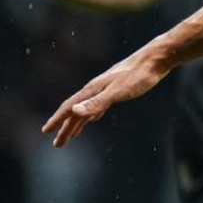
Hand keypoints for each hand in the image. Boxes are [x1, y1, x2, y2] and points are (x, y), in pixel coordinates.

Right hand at [41, 45, 168, 146]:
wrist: (157, 58)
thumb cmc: (140, 75)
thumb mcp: (119, 91)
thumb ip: (97, 102)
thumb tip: (74, 110)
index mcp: (94, 89)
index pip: (70, 107)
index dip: (58, 120)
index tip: (46, 131)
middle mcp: (97, 88)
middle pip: (76, 110)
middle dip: (66, 128)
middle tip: (57, 144)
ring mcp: (107, 88)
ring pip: (88, 108)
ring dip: (78, 123)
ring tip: (71, 136)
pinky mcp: (119, 88)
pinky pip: (100, 104)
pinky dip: (93, 114)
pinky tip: (95, 118)